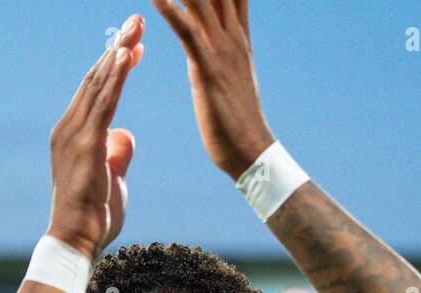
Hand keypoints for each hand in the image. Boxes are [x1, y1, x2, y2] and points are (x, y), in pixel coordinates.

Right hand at [46, 15, 145, 258]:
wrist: (76, 242)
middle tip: (136, 20)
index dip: (115, 65)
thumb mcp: (112, 178)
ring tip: (135, 27)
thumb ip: (117, 153)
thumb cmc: (93, 217)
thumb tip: (125, 134)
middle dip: (118, 47)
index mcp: (75, 134)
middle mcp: (69, 128)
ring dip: (118, 52)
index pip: (97, 91)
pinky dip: (114, 78)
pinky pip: (102, 104)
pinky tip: (125, 56)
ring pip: (98, 84)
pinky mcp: (84, 145)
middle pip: (96, 78)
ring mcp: (74, 135)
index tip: (134, 44)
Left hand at [152, 0, 274, 178]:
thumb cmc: (237, 120)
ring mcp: (221, 50)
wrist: (250, 150)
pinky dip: (170, 8)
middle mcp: (232, 35)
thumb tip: (214, 33)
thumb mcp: (233, 74)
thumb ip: (224, 47)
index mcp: (238, 35)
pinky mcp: (207, 68)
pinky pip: (186, 30)